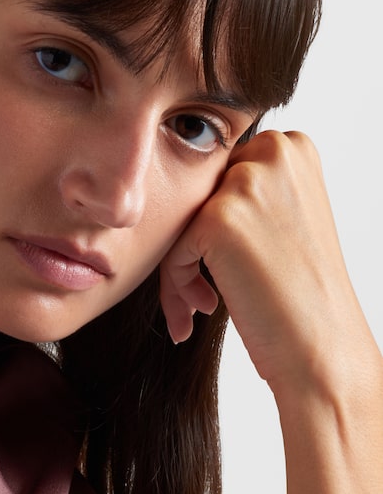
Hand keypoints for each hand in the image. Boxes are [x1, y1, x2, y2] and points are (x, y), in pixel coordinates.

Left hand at [158, 129, 367, 395]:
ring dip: (180, 272)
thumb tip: (184, 182)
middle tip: (199, 296)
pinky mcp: (218, 218)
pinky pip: (172, 248)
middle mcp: (273, 152)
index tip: (218, 269)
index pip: (220, 176)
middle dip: (191, 249)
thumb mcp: (286, 219)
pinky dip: (177, 283)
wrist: (321, 346)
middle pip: (196, 198)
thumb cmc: (302, 293)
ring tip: (196, 307)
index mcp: (293, 147)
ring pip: (180, 224)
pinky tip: (203, 309)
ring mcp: (245, 182)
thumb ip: (248, 192)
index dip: (211, 227)